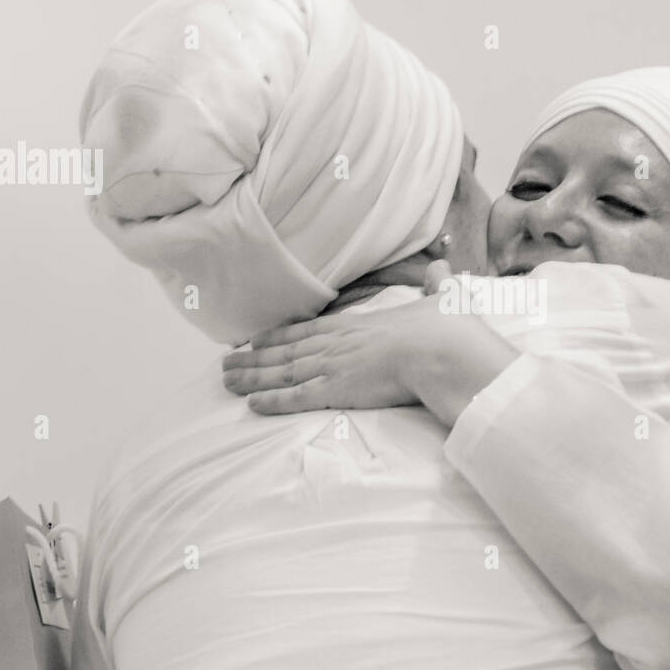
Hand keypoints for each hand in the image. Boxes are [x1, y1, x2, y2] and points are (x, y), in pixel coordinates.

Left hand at [222, 260, 519, 423]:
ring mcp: (334, 366)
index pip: (309, 330)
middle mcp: (337, 344)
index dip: (280, 336)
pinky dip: (273, 399)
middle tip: (226, 362)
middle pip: (286, 351)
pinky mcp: (337, 390)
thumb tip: (443, 266)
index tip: (258, 340)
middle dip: (254, 358)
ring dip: (252, 377)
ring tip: (226, 380)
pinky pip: (297, 397)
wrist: (442, 349)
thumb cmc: (444, 328)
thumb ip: (436, 285)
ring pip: (282, 373)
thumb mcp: (440, 299)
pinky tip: (252, 403)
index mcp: (357, 325)